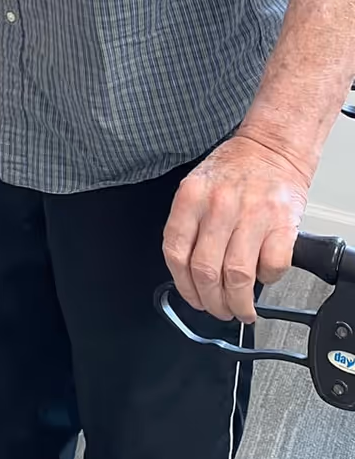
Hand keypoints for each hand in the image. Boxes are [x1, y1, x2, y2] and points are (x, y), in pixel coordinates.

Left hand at [162, 135, 309, 323]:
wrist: (272, 148)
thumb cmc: (234, 169)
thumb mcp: (197, 186)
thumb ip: (189, 224)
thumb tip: (187, 272)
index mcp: (191, 196)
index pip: (175, 252)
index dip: (182, 285)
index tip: (192, 298)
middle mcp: (218, 206)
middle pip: (205, 271)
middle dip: (210, 302)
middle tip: (217, 310)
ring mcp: (251, 215)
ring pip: (237, 276)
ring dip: (238, 303)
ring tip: (240, 310)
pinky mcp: (282, 224)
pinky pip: (272, 266)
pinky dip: (268, 280)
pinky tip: (263, 278)